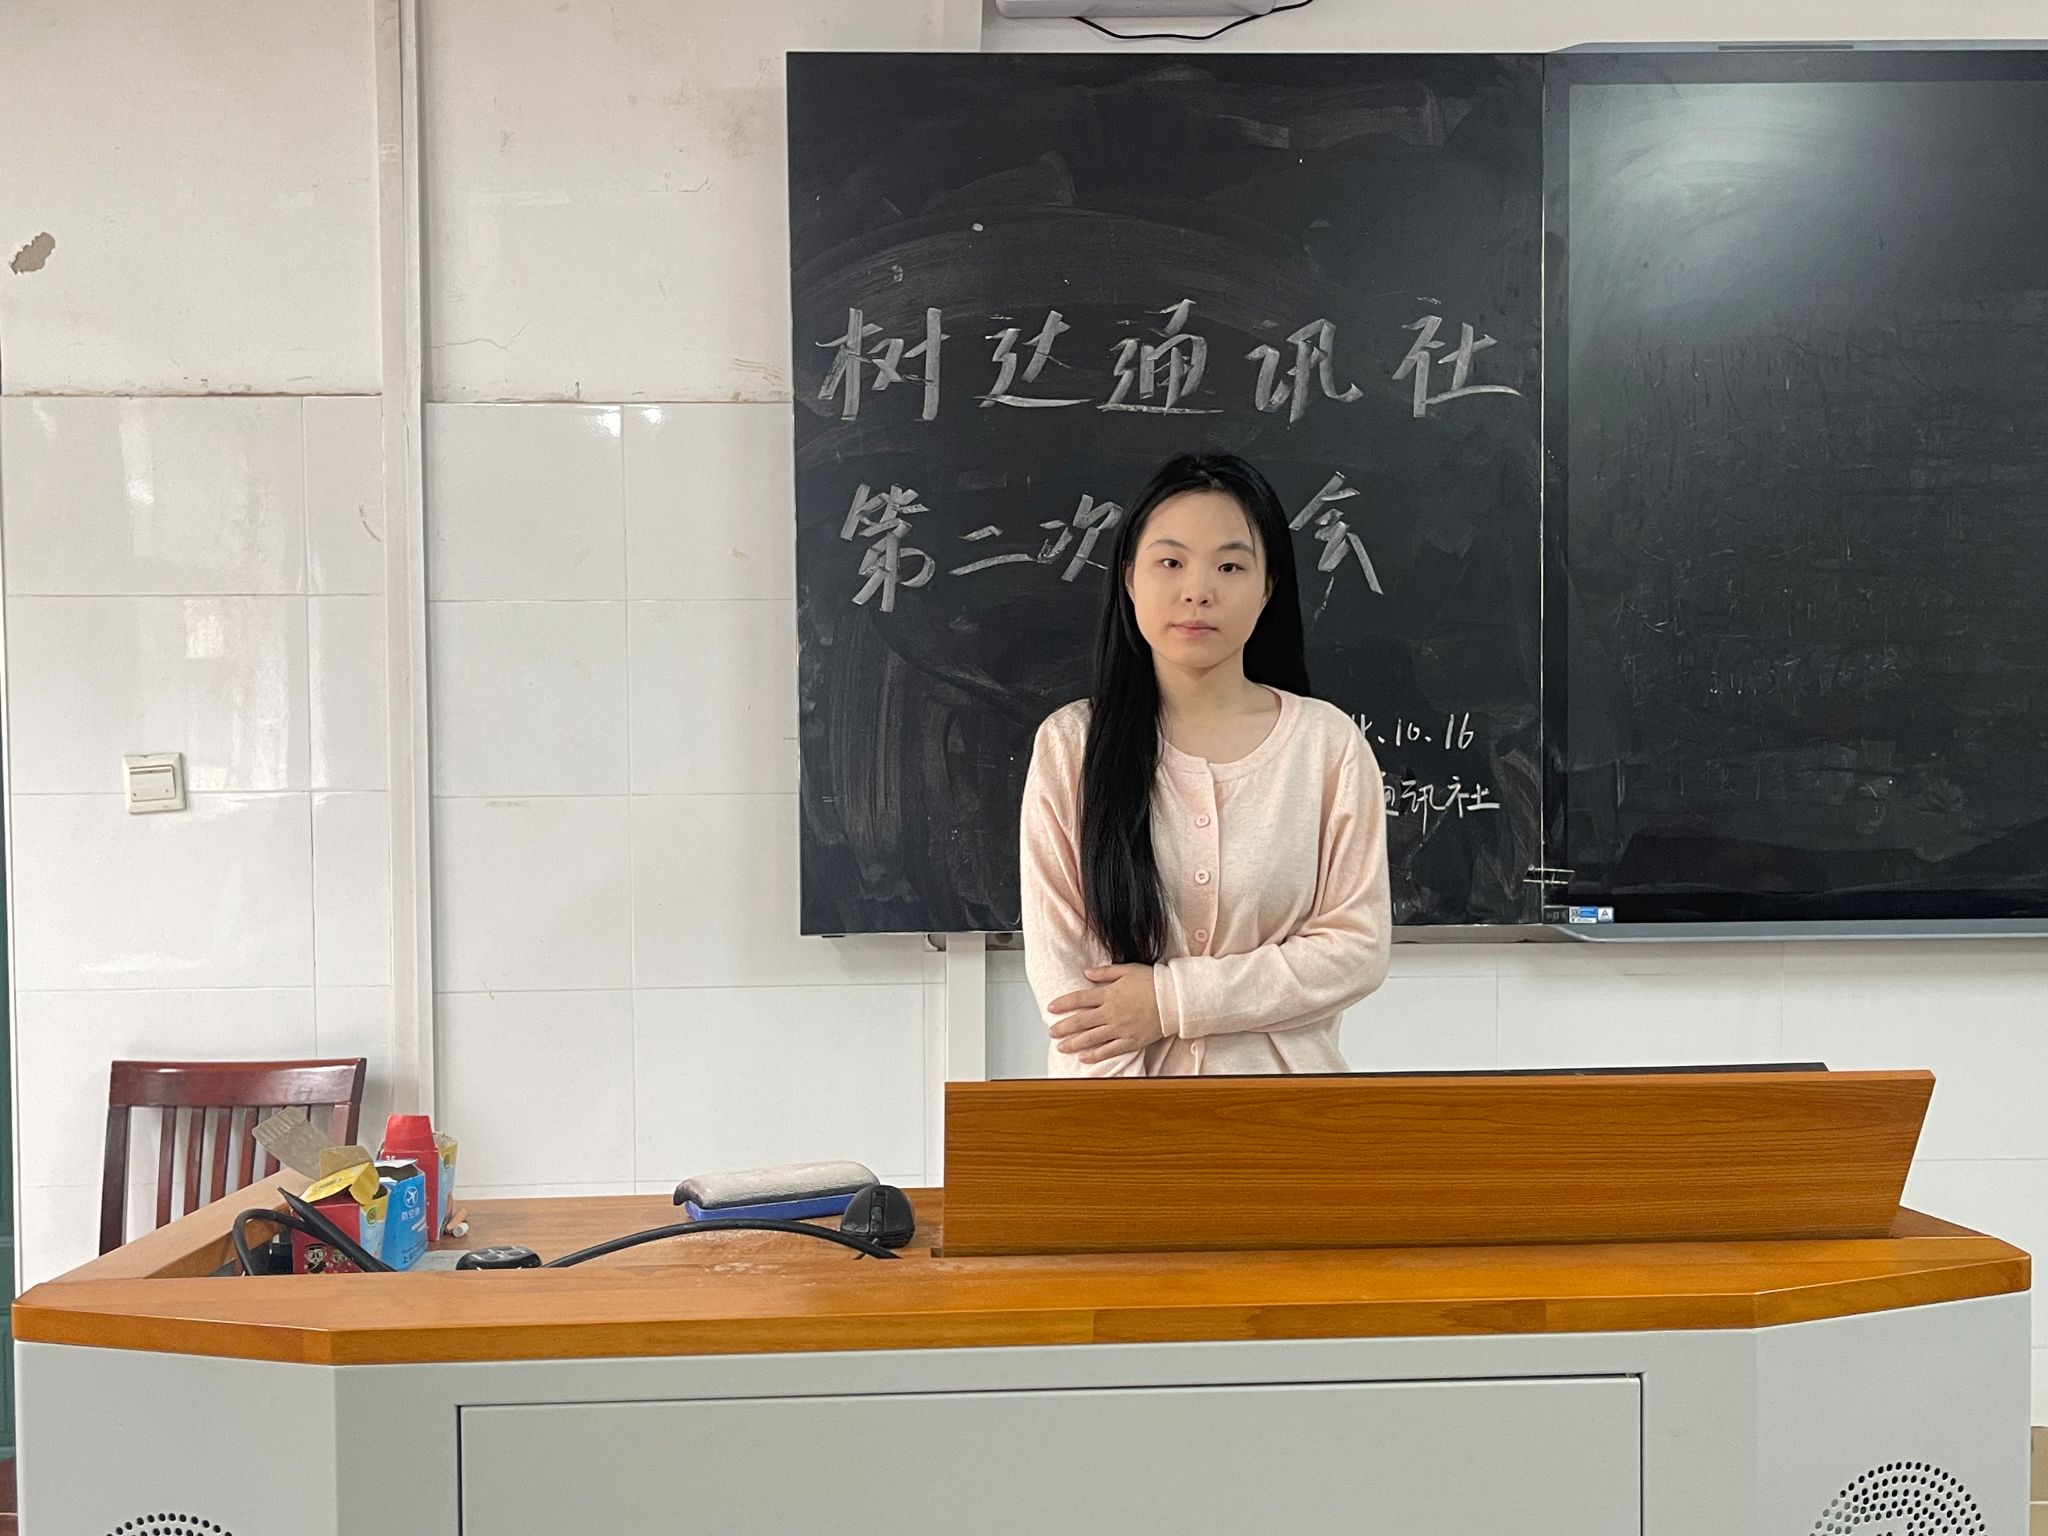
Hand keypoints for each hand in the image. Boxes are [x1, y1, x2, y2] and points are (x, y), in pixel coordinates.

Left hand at [1049, 964, 1163, 1062]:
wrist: (1174, 999)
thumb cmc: (1153, 982)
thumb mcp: (1128, 970)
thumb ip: (1105, 972)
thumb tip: (1087, 972)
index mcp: (1109, 994)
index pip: (1079, 999)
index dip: (1063, 1003)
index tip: (1051, 1007)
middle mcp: (1111, 1013)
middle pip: (1081, 1021)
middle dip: (1063, 1027)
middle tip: (1051, 1032)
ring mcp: (1120, 1029)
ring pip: (1091, 1038)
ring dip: (1074, 1043)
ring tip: (1061, 1047)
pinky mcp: (1130, 1041)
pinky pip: (1109, 1051)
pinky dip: (1095, 1056)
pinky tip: (1084, 1058)